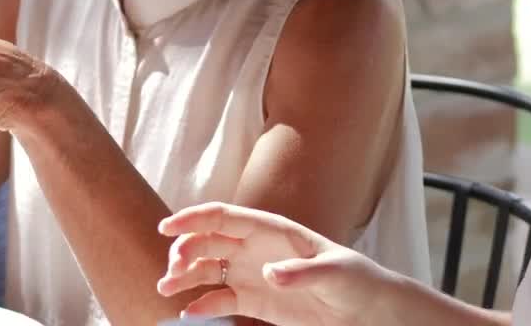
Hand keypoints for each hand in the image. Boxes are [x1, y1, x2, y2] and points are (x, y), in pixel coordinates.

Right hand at [157, 202, 397, 325]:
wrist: (365, 310)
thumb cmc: (355, 280)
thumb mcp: (334, 274)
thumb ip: (301, 272)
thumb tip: (268, 272)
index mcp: (271, 229)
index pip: (224, 216)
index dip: (193, 218)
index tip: (166, 228)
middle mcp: (254, 247)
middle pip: (208, 241)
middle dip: (184, 251)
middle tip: (173, 271)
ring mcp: (251, 274)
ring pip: (206, 269)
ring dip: (184, 277)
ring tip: (165, 290)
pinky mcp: (253, 301)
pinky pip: (219, 300)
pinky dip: (201, 306)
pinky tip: (189, 314)